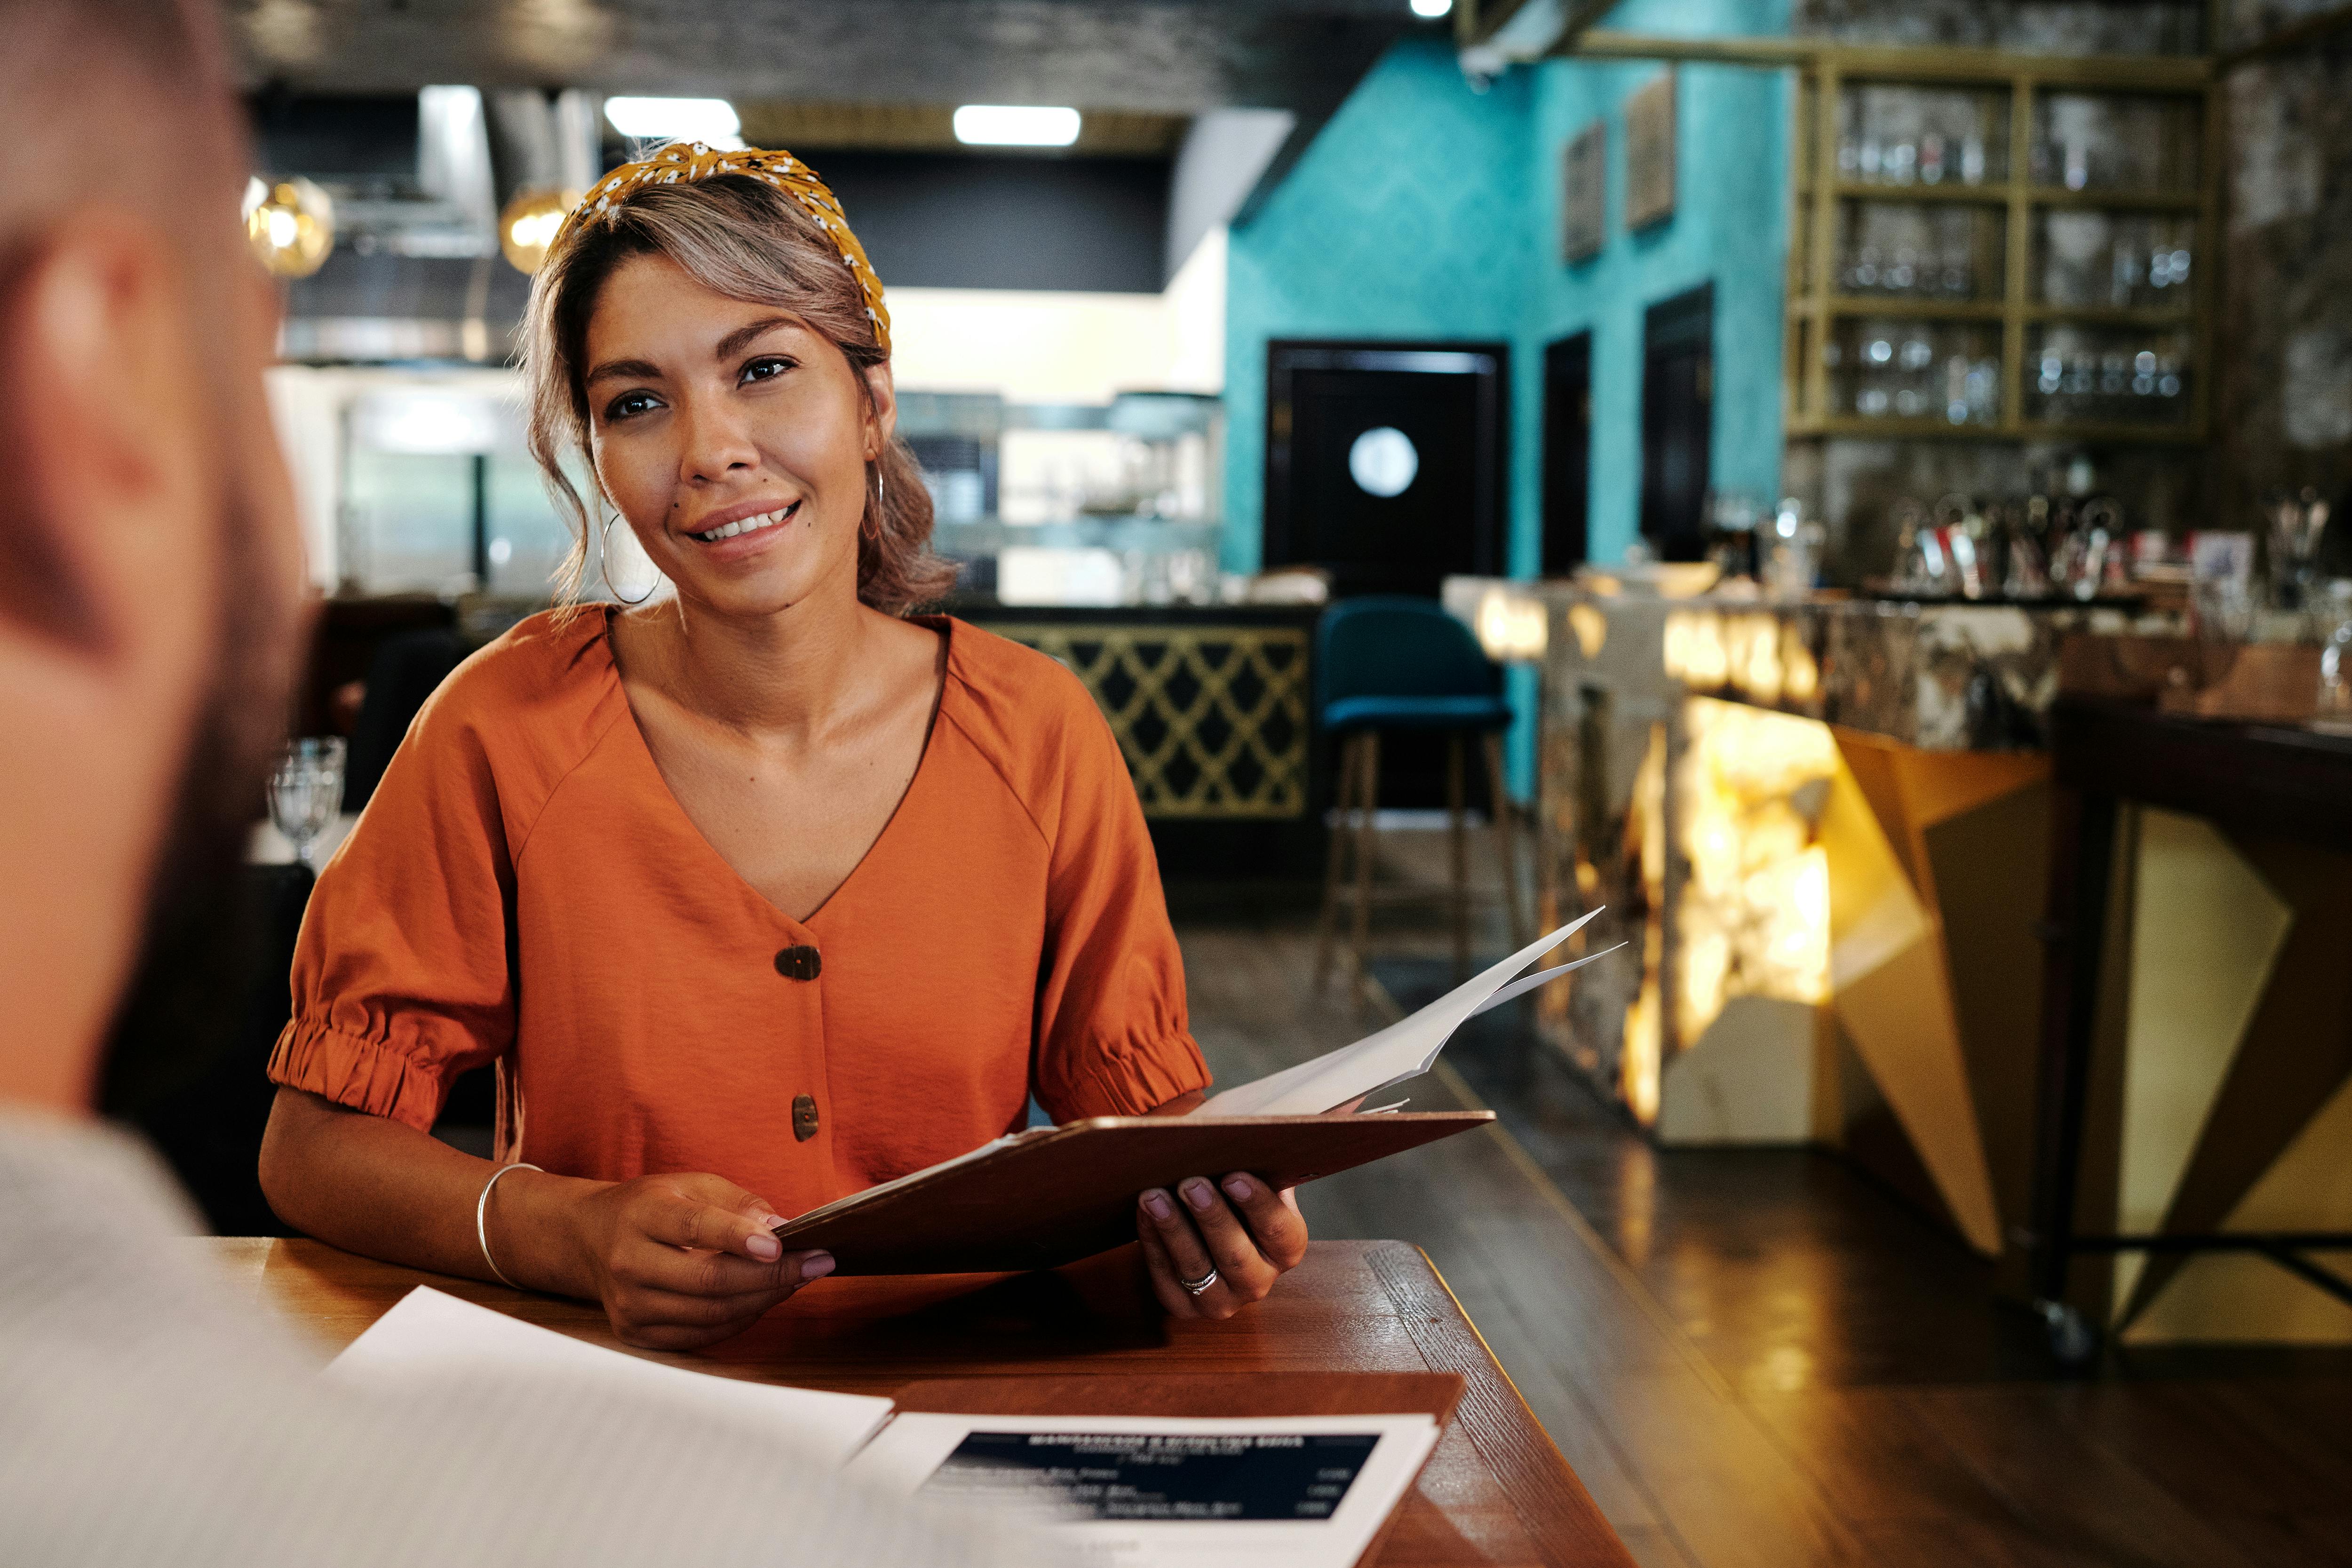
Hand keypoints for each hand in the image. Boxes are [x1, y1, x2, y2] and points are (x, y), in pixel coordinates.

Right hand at [563, 1172, 831, 1349]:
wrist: (591, 1239)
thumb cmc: (651, 1207)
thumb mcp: (692, 1184)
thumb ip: (738, 1203)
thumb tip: (781, 1227)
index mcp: (642, 1215)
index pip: (695, 1227)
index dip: (740, 1238)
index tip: (782, 1244)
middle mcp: (628, 1262)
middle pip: (708, 1281)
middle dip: (771, 1276)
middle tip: (816, 1263)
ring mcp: (629, 1305)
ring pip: (711, 1314)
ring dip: (764, 1299)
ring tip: (799, 1278)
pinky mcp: (637, 1333)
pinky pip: (702, 1335)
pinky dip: (741, 1319)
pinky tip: (765, 1298)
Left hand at [1135, 1172, 1309, 1319]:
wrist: (1207, 1226)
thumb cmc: (1232, 1194)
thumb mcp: (1254, 1179)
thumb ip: (1257, 1167)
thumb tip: (1244, 1141)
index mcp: (1286, 1248)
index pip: (1279, 1230)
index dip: (1258, 1204)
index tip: (1234, 1176)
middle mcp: (1259, 1281)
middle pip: (1236, 1254)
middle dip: (1211, 1217)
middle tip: (1190, 1183)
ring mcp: (1221, 1301)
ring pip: (1197, 1268)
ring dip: (1174, 1230)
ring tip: (1154, 1196)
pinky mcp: (1184, 1308)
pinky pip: (1165, 1278)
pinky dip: (1152, 1243)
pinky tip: (1143, 1213)